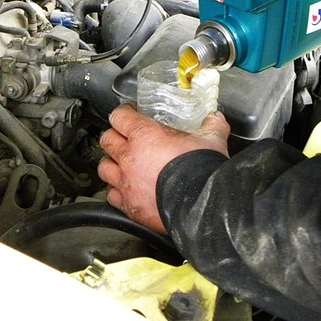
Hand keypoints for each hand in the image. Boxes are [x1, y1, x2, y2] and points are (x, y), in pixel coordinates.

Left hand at [98, 104, 230, 233]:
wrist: (200, 206)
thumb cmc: (201, 171)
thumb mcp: (212, 140)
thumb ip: (212, 126)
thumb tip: (216, 119)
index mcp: (145, 136)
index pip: (119, 116)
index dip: (124, 113)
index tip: (130, 114)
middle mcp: (129, 157)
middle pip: (106, 140)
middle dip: (114, 136)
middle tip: (125, 138)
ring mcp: (126, 183)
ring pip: (104, 168)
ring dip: (111, 164)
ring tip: (122, 164)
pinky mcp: (129, 206)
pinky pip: (112, 196)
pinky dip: (117, 192)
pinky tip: (128, 190)